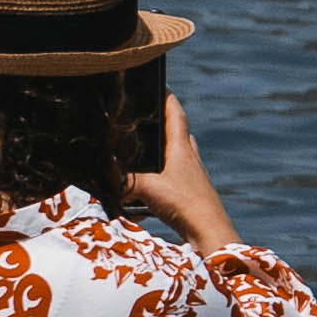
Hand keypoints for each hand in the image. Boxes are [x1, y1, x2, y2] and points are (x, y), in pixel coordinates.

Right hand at [128, 94, 238, 251]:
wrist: (210, 234)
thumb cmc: (184, 204)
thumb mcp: (148, 188)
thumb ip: (125, 180)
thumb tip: (106, 177)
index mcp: (181, 147)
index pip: (175, 111)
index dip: (166, 96)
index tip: (157, 82)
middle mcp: (190, 157)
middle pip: (176, 133)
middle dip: (161, 127)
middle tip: (143, 123)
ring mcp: (193, 176)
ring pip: (175, 157)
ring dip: (160, 157)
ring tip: (140, 162)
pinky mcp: (192, 194)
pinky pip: (173, 180)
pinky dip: (159, 183)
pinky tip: (144, 199)